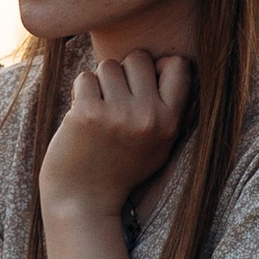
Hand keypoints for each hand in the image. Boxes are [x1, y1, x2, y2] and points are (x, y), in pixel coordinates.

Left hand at [38, 48, 193, 221]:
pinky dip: (80, 93)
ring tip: (98, 112)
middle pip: (138, 58)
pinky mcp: (87, 113)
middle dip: (123, 72)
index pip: (178, 64)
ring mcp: (118, 114)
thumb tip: (161, 62)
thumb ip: (164, 108)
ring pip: (108, 66)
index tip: (143, 85)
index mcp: (170, 123)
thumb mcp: (157, 145)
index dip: (158, 67)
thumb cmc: (118, 168)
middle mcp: (148, 116)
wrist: (83, 200)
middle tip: (114, 100)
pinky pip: (85, 78)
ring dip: (99, 83)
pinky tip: (81, 117)